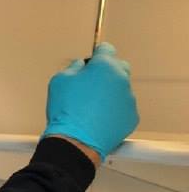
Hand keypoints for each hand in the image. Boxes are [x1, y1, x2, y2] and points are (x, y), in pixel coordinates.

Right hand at [41, 42, 138, 159]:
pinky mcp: (132, 117)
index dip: (96, 55)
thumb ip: (74, 67)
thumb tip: (82, 66)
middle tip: (90, 86)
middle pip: (119, 67)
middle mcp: (122, 79)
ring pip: (120, 90)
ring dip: (109, 94)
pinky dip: (113, 111)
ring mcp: (129, 99)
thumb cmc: (65, 109)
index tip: (89, 63)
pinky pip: (123, 109)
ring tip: (91, 108)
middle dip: (106, 73)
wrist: (75, 142)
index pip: (106, 49)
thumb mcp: (59, 80)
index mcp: (105, 66)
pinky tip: (98, 120)